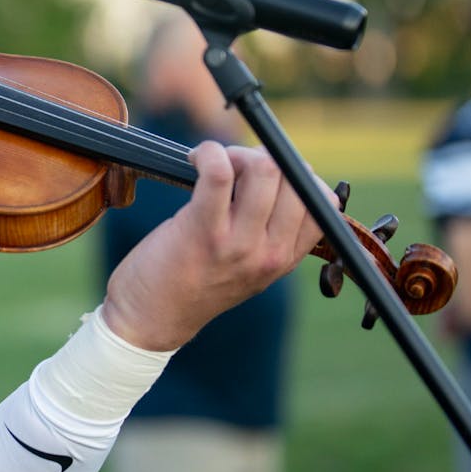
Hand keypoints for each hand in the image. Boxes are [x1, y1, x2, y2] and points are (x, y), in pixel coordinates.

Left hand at [102, 141, 330, 350]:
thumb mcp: (246, 267)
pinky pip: (219, 173)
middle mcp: (270, 253)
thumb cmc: (192, 282)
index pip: (321, 203)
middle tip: (230, 164)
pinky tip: (195, 158)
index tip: (261, 173)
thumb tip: (273, 171)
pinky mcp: (202, 232)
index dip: (293, 174)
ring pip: (263, 169)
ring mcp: (238, 244)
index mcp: (285, 260)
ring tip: (210, 162)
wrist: (150, 318)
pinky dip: (209, 153)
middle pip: (294, 177)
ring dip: (234, 153)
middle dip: (262, 156)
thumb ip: (267, 232)